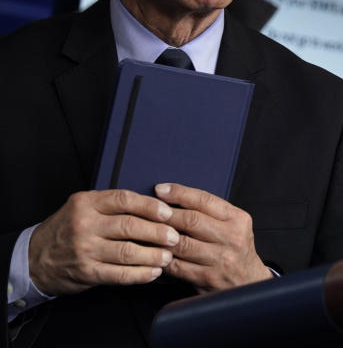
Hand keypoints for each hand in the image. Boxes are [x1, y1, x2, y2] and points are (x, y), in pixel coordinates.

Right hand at [29, 190, 179, 295]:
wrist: (34, 258)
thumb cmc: (68, 229)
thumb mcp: (83, 207)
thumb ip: (112, 205)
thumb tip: (154, 207)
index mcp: (87, 203)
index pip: (124, 200)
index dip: (150, 206)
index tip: (168, 213)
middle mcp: (85, 225)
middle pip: (130, 226)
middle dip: (158, 232)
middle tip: (174, 237)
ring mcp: (84, 249)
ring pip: (127, 251)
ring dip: (153, 255)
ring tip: (167, 256)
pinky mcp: (86, 272)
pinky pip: (119, 274)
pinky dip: (140, 274)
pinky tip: (153, 273)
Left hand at [154, 183, 271, 292]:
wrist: (249, 281)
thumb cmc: (236, 249)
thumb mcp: (234, 225)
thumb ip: (211, 213)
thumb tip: (175, 198)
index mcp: (238, 219)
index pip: (205, 200)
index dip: (179, 193)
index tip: (160, 189)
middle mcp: (232, 238)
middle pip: (191, 220)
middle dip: (165, 213)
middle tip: (147, 209)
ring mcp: (220, 259)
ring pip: (181, 244)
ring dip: (159, 237)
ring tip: (145, 230)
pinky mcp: (208, 278)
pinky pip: (178, 266)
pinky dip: (162, 258)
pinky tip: (153, 252)